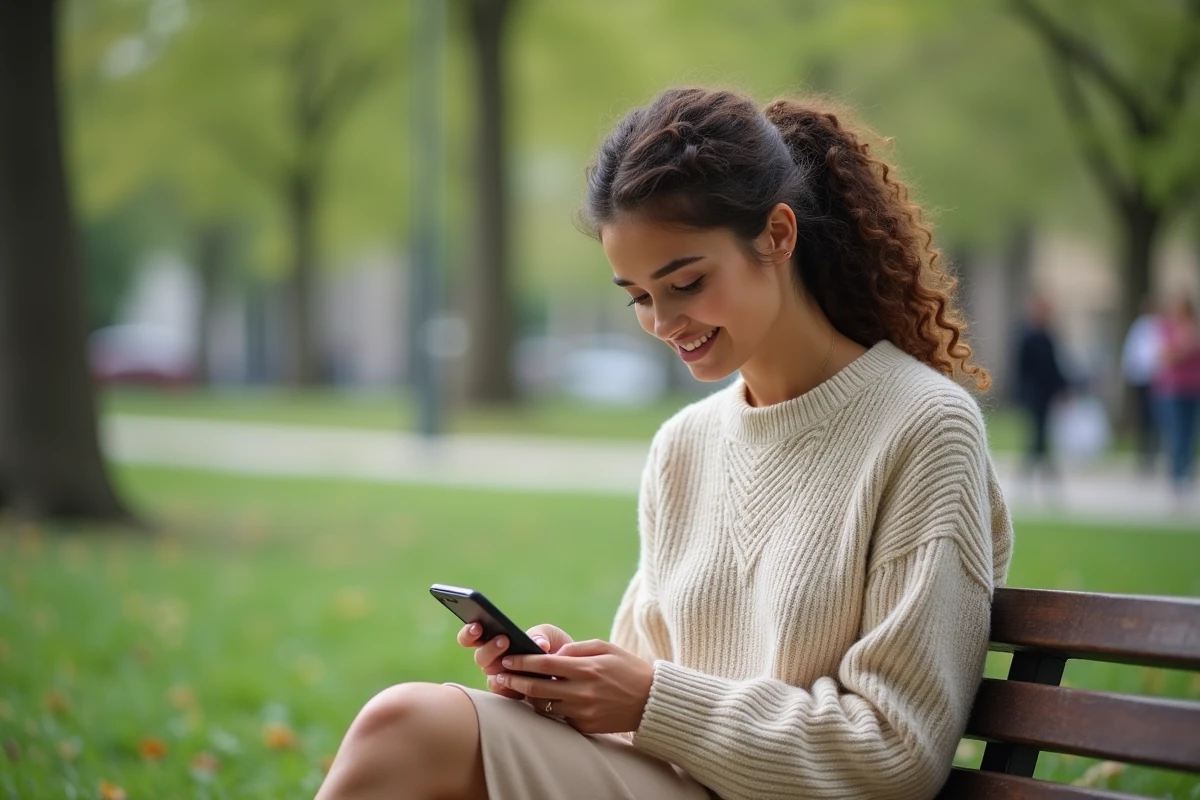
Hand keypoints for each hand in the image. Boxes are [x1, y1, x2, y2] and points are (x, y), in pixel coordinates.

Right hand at [457, 623, 573, 699]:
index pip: (473, 636)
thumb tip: (538, 644)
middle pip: (481, 658)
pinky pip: (505, 694)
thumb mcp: (549, 635)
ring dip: (500, 667)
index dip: (469, 633)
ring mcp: (502, 680)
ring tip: (512, 661)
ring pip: (491, 678)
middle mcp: (495, 662)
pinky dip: (509, 687)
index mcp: (496, 641)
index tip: (477, 626)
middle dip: (490, 648)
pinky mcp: (513, 696)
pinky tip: (517, 681)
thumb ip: (541, 635)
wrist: (571, 671)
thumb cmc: (555, 647)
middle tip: (504, 640)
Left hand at [495, 639, 654, 734]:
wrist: (651, 701)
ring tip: (519, 687)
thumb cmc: (627, 668)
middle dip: (515, 681)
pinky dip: (551, 708)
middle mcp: (583, 692)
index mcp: (587, 669)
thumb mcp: (606, 648)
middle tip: (499, 676)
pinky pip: (560, 717)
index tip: (508, 659)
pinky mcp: (586, 727)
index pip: (545, 665)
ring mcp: (584, 712)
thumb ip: (577, 649)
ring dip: (529, 697)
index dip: (523, 662)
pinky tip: (544, 700)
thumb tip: (552, 654)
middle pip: (538, 688)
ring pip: (545, 706)